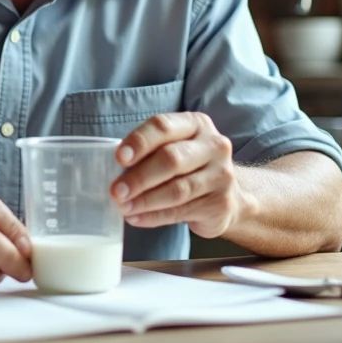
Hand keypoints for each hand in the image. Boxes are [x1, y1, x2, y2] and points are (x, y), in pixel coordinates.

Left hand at [110, 112, 258, 237]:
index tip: (119, 158)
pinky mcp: (220, 203)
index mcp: (196, 124)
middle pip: (171, 159)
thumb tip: (113, 168)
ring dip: (145, 200)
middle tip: (116, 191)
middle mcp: (214, 146)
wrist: (228, 197)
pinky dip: (154, 216)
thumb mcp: (174, 148)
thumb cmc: (189, 168)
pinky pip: (181, 211)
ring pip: (177, 189)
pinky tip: (136, 218)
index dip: (139, 141)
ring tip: (124, 207)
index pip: (163, 126)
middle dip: (139, 176)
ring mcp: (221, 175)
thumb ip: (150, 152)